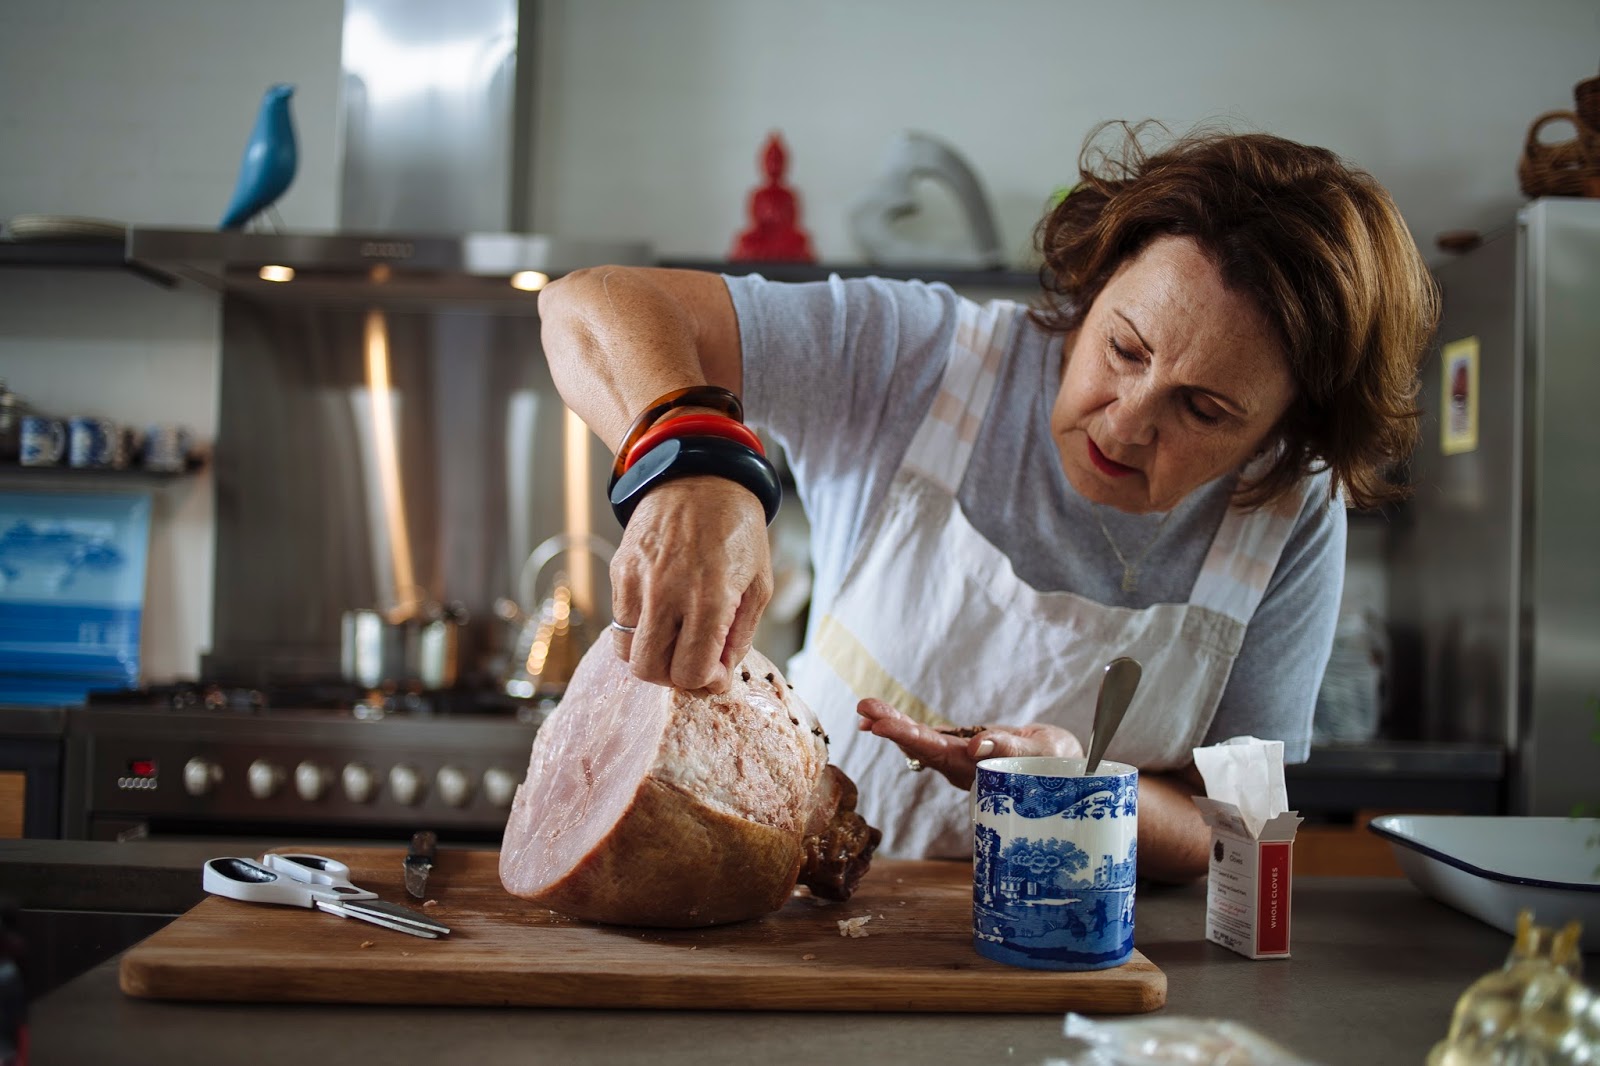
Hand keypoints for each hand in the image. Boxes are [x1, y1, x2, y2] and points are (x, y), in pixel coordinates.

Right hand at [610, 476, 772, 692]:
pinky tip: (664, 614)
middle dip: (674, 677)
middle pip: (650, 670)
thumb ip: (740, 635)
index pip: (689, 672)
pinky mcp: (620, 572)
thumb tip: (718, 673)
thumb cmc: (737, 529)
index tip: (715, 672)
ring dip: (653, 657)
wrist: (700, 476)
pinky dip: (640, 631)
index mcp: (709, 598)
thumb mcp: (759, 583)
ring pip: (627, 653)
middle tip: (694, 662)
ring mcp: (637, 582)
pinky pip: (620, 623)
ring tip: (677, 640)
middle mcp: (667, 593)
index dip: (704, 683)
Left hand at [855, 698, 1084, 790]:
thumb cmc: (1054, 764)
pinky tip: (887, 719)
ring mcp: (958, 760)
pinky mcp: (961, 751)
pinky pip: (929, 738)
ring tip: (866, 709)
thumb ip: (1007, 750)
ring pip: (920, 742)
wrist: (1061, 771)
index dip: (906, 736)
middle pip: (919, 746)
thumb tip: (976, 745)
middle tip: (864, 707)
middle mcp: (959, 767)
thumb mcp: (1038, 755)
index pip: (934, 751)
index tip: (878, 724)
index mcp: (975, 769)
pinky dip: (908, 727)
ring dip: (894, 725)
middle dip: (891, 726)